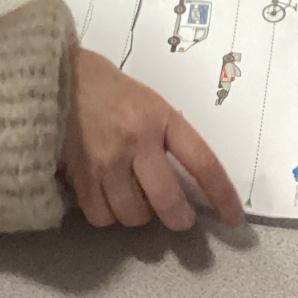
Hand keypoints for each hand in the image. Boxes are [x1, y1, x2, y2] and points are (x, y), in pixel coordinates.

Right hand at [62, 49, 244, 229]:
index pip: (203, 162)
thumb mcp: (152, 104)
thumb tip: (189, 183)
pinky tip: (109, 199)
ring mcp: (105, 160)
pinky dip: (109, 215)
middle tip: (180, 218)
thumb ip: (169, 138)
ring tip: (137, 200)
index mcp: (162, 119)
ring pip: (133, 214)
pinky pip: (101, 215)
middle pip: (167, 201)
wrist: (63, 78)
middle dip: (179, 219)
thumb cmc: (114, 91)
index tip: (234, 219)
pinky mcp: (79, 173)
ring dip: (140, 215)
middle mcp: (137, 141)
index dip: (222, 196)